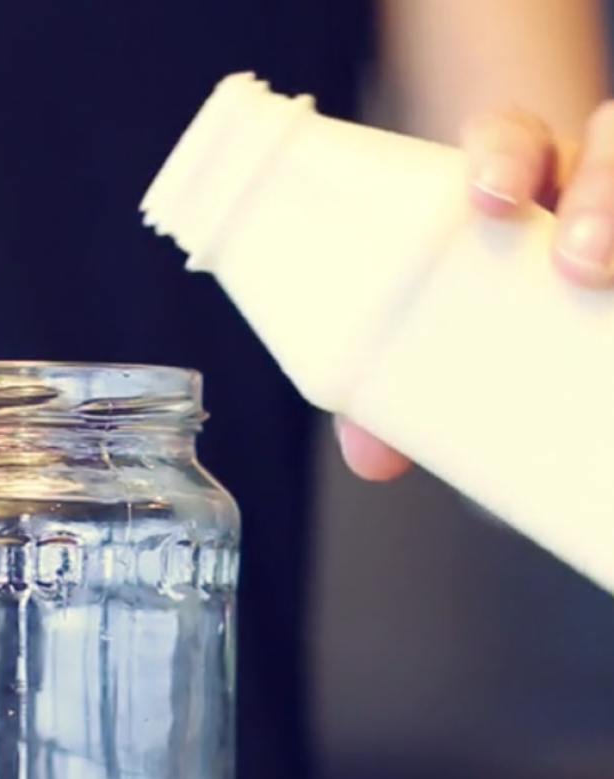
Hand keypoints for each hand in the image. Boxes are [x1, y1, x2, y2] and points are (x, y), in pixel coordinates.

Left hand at [337, 102, 613, 481]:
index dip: (502, 153)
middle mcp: (589, 191)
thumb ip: (400, 397)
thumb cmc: (499, 334)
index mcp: (517, 198)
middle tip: (577, 261)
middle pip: (606, 146)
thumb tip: (369, 454)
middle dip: (598, 192)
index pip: (511, 144)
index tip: (491, 199)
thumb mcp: (454, 352)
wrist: (571, 362)